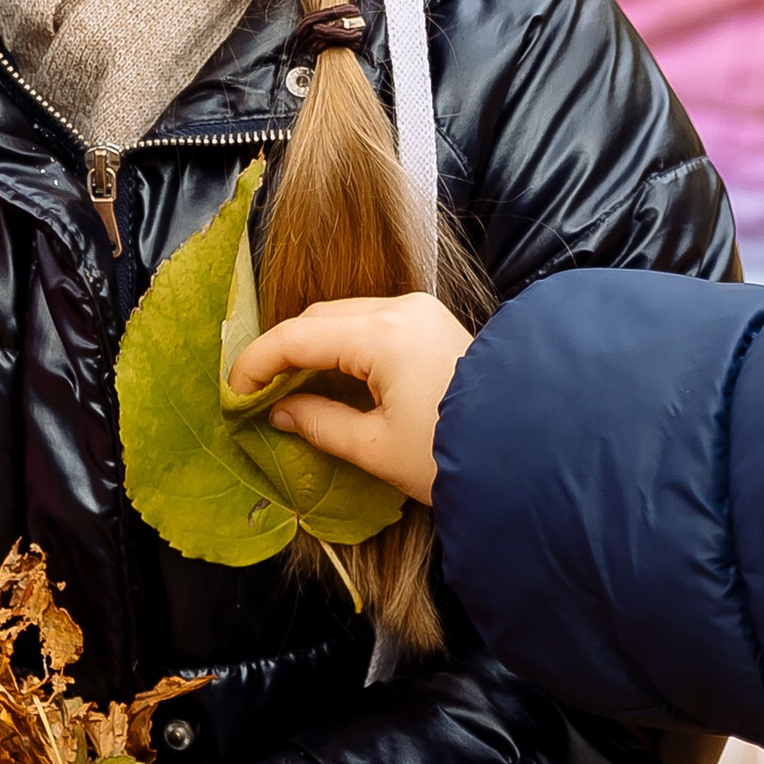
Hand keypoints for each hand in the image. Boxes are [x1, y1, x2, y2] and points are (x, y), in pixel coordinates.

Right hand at [226, 291, 473, 505]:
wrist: (532, 449)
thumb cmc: (452, 455)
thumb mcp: (376, 449)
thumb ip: (319, 424)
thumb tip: (279, 411)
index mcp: (383, 334)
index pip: (297, 336)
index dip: (256, 362)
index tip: (231, 391)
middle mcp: (401, 308)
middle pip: (319, 318)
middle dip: (283, 352)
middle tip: (256, 392)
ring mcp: (421, 311)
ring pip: (344, 316)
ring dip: (312, 347)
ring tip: (288, 389)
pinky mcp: (433, 323)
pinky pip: (371, 323)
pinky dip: (342, 346)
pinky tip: (329, 378)